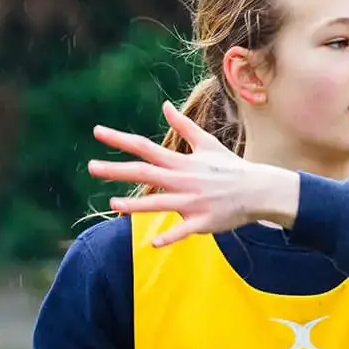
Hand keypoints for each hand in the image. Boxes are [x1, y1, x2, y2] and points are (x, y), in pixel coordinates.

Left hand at [87, 101, 301, 246]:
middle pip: (145, 173)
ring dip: (136, 205)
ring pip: (160, 203)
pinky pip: (182, 231)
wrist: (258, 190)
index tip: (97, 132)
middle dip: (117, 170)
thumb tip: (164, 106)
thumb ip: (183, 126)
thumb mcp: (207, 143)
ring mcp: (192, 202)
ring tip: (113, 204)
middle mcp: (183, 180)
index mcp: (181, 161)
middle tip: (91, 167)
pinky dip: (169, 237)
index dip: (120, 139)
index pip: (145, 147)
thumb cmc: (230, 167)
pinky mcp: (202, 222)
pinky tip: (152, 243)